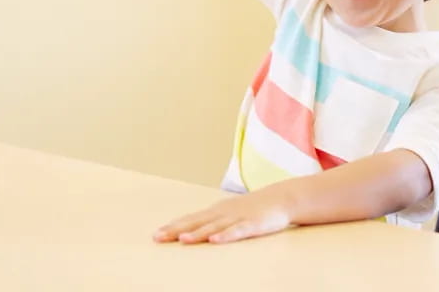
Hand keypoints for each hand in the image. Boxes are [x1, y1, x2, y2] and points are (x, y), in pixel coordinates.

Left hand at [153, 189, 292, 244]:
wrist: (282, 197)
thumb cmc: (253, 207)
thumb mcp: (230, 213)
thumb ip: (213, 221)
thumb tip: (193, 230)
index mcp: (217, 211)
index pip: (191, 219)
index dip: (173, 226)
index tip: (156, 234)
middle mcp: (223, 213)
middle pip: (197, 222)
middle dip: (177, 230)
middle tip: (158, 237)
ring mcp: (238, 218)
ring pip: (214, 227)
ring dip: (198, 233)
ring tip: (182, 240)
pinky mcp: (253, 224)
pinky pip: (237, 231)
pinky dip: (226, 236)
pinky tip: (215, 240)